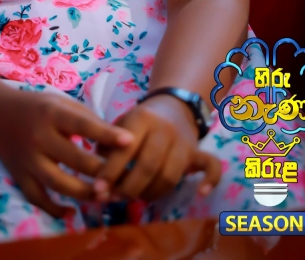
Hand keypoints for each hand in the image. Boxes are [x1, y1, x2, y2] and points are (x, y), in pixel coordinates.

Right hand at [0, 88, 133, 217]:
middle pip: (74, 159)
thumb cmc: (38, 107)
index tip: (129, 141)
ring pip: (58, 183)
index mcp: (52, 114)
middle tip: (122, 179)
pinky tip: (72, 211)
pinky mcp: (20, 176)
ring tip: (103, 196)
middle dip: (101, 171)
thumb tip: (116, 141)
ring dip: (84, 193)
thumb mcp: (60, 102)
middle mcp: (39, 137)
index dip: (107, 135)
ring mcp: (28, 159)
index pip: (83, 125)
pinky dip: (55, 208)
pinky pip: (38, 198)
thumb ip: (86, 119)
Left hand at [93, 94, 220, 201]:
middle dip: (129, 187)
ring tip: (136, 198)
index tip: (98, 189)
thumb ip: (107, 143)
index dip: (111, 171)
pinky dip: (210, 179)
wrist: (173, 105)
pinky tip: (200, 193)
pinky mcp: (198, 151)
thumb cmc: (140, 120)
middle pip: (148, 166)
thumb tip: (94, 171)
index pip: (126, 148)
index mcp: (142, 119)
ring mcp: (183, 141)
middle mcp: (164, 129)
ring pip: (171, 175)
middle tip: (115, 198)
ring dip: (152, 193)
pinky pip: (210, 165)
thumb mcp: (121, 122)